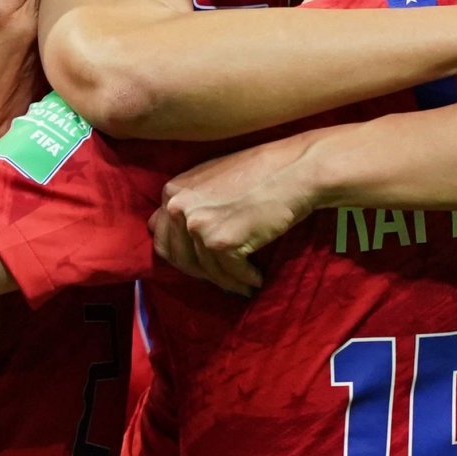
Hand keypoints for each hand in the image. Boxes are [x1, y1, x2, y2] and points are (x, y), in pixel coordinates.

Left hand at [150, 131, 328, 295]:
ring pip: (207, 270)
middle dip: (202, 272)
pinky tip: (256, 279)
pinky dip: (244, 280)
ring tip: (244, 283)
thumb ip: (190, 203)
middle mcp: (177, 208)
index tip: (202, 262)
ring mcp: (197, 225)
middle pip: (179, 259)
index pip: (162, 237)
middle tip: (223, 277)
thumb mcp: (210, 180)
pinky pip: (230, 273)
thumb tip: (178, 232)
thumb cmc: (260, 173)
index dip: (183, 254)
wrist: (294, 172)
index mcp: (172, 192)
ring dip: (227, 281)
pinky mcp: (221, 242)